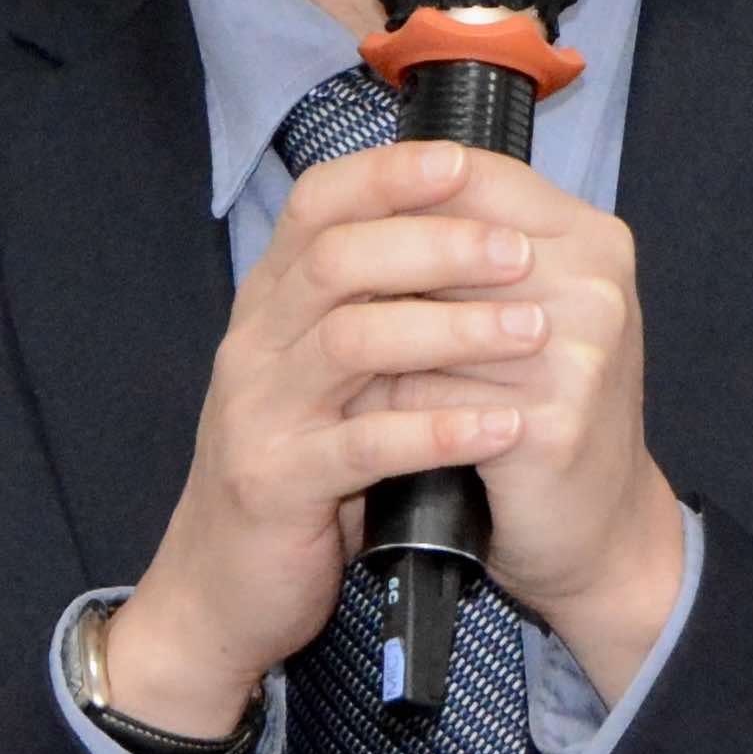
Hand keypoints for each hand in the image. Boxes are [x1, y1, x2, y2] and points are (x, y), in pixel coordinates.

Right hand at [101, 140, 542, 737]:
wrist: (221, 590)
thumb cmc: (302, 472)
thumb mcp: (334, 377)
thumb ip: (380, 311)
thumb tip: (480, 231)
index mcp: (272, 304)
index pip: (319, 205)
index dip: (389, 174)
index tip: (467, 163)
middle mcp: (255, 345)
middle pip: (337, 259)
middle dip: (436, 243)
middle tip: (519, 251)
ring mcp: (259, 414)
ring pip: (350, 342)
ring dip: (450, 329)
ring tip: (531, 330)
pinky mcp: (275, 485)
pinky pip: (359, 447)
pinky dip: (436, 430)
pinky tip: (501, 426)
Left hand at [362, 150, 688, 698]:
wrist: (595, 532)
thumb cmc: (543, 415)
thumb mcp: (518, 316)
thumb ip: (464, 254)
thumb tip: (356, 198)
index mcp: (591, 238)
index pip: (474, 174)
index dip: (391, 190)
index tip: (328, 219)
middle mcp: (596, 281)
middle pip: (445, 242)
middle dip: (368, 270)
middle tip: (299, 292)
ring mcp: (580, 351)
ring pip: (427, 321)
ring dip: (363, 342)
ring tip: (317, 360)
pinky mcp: (552, 422)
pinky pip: (431, 397)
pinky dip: (381, 406)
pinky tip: (349, 416)